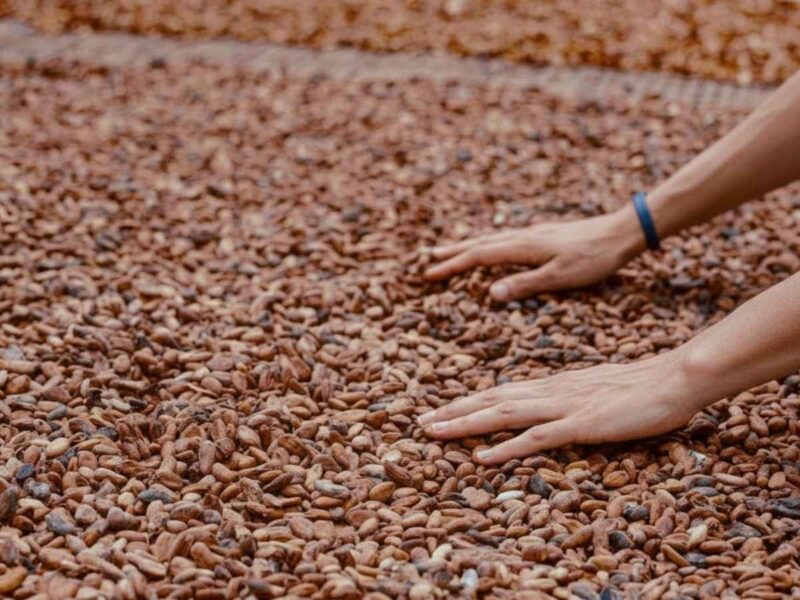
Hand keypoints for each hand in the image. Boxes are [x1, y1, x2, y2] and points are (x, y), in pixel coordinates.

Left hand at [417, 352, 704, 464]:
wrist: (673, 377)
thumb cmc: (639, 386)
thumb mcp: (595, 388)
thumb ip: (571, 397)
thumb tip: (551, 406)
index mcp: (553, 384)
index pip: (501, 391)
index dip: (468, 401)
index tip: (441, 409)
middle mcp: (550, 391)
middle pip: (492, 400)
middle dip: (454, 411)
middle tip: (421, 423)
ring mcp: (564, 406)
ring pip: (503, 414)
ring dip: (466, 424)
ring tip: (434, 433)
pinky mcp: (581, 424)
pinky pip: (537, 438)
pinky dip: (506, 447)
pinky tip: (483, 457)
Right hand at [424, 210, 642, 300]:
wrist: (620, 233)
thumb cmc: (593, 259)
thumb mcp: (560, 277)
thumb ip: (524, 285)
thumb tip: (490, 293)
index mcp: (523, 247)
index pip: (478, 256)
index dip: (453, 266)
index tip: (429, 274)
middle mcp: (523, 237)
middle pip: (480, 243)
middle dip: (453, 252)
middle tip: (429, 258)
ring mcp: (533, 234)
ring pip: (492, 239)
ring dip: (468, 245)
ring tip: (451, 250)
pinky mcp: (543, 235)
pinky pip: (505, 239)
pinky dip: (488, 243)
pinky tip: (492, 247)